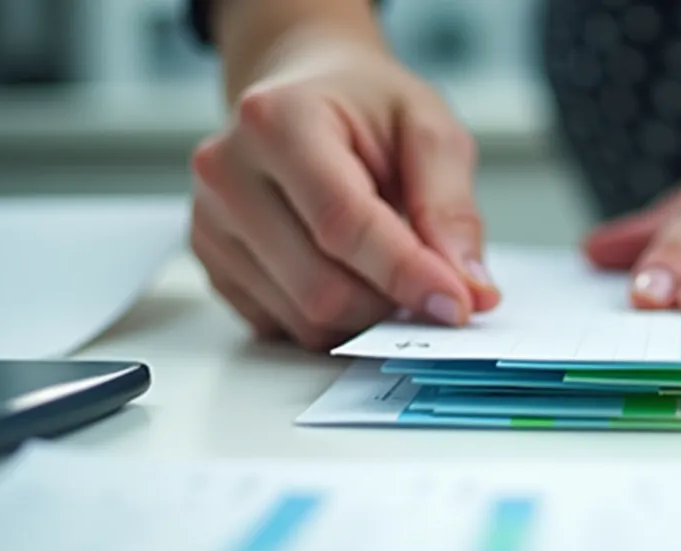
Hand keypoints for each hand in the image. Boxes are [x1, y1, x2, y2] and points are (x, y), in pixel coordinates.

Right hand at [190, 33, 497, 349]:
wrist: (306, 92)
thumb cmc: (365, 106)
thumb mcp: (428, 129)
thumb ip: (451, 208)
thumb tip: (469, 288)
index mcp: (278, 120)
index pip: (343, 223)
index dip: (406, 272)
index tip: (458, 304)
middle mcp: (227, 171)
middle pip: (321, 286)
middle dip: (390, 300)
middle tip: (428, 278)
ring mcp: (211, 223)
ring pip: (304, 318)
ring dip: (366, 313)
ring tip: (385, 263)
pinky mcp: (214, 265)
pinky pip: (283, 327)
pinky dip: (333, 319)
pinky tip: (348, 272)